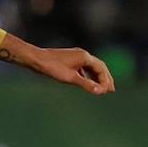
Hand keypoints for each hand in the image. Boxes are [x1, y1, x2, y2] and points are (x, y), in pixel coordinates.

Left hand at [0, 36, 114, 94]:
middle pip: (99, 66)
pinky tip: (87, 82)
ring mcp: (76, 56)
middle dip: (106, 78)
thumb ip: (86, 84)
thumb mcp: (70, 78)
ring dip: (97, 77)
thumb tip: (100, 91)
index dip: (106, 80)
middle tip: (112, 90)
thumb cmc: (52, 67)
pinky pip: (83, 68)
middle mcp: (82, 54)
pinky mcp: (69, 59)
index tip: (107, 91)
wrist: (35, 59)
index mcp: (85, 57)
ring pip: (91, 67)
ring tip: (102, 87)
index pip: (101, 69)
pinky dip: (88, 75)